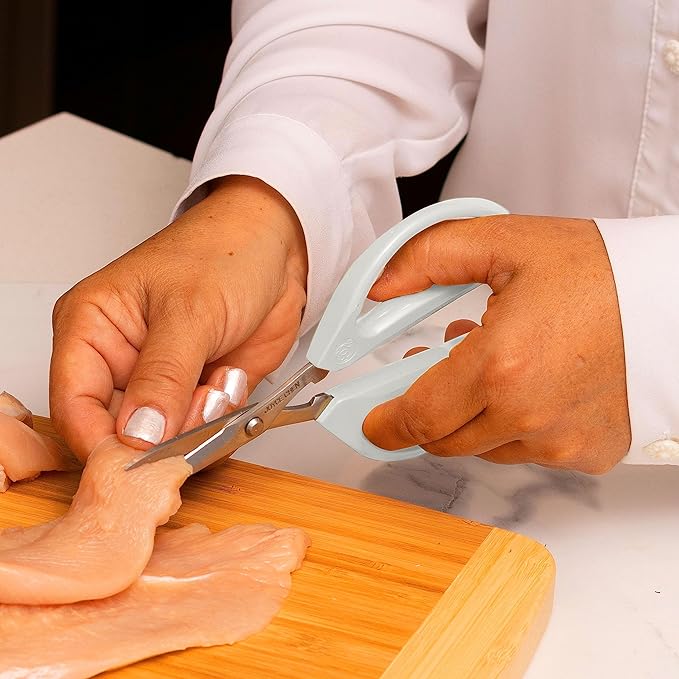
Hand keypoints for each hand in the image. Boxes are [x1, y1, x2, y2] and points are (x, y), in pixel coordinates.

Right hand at [50, 176, 307, 460]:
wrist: (279, 248)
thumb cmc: (225, 252)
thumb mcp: (189, 311)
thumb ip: (163, 376)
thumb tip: (137, 434)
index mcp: (92, 328)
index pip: (74, 406)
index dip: (102, 442)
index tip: (142, 458)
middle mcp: (121, 359)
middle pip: (121, 431)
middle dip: (165, 433)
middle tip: (200, 403)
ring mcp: (163, 379)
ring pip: (167, 438)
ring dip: (200, 420)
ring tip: (220, 379)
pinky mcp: (199, 391)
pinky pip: (205, 430)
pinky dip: (223, 415)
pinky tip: (232, 375)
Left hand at [363, 214, 630, 473]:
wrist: (677, 300)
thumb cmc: (600, 272)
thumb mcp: (505, 243)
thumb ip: (426, 259)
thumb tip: (376, 287)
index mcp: (501, 366)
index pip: (417, 417)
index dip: (384, 423)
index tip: (369, 422)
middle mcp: (529, 417)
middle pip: (443, 440)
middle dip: (424, 413)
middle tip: (428, 375)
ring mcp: (560, 443)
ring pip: (482, 448)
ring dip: (472, 416)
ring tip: (493, 364)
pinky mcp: (586, 454)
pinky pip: (526, 452)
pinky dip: (514, 426)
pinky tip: (529, 385)